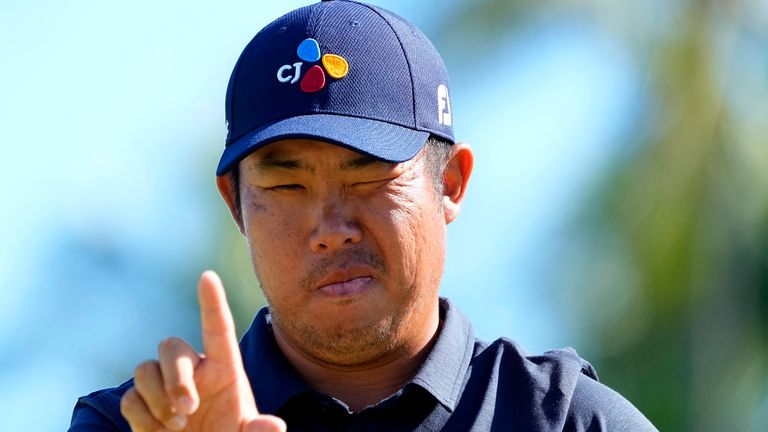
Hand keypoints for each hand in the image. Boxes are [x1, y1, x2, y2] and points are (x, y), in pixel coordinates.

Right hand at [120, 271, 285, 431]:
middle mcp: (194, 371)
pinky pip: (130, 398)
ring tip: (177, 425)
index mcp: (225, 370)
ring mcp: (165, 386)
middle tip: (189, 408)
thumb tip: (275, 426)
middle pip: (171, 347)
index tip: (208, 276)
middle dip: (175, 377)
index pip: (217, 329)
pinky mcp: (142, 405)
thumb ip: (258, 431)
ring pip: (144, 369)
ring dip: (157, 398)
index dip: (212, 302)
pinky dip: (142, 417)